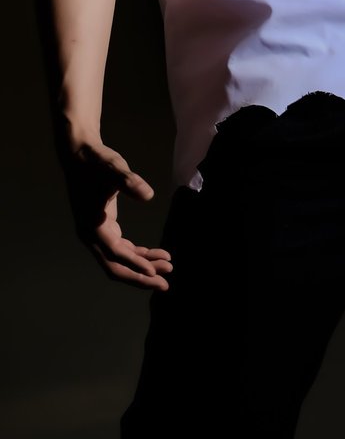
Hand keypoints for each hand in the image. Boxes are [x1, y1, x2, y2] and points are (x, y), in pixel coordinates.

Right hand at [62, 139, 171, 289]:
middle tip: (165, 285)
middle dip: (140, 277)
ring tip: (168, 267)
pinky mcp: (104, 227)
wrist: (80, 154)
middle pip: (116, 267)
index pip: (116, 254)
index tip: (156, 273)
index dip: (137, 264)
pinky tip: (157, 255)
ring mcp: (97, 233)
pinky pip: (122, 249)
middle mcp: (91, 235)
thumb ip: (129, 181)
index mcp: (92, 226)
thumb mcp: (114, 169)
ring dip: (143, 266)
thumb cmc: (97, 161)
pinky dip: (138, 254)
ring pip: (120, 260)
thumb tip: (148, 195)